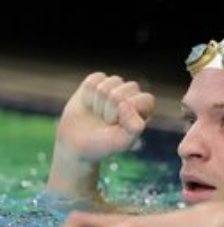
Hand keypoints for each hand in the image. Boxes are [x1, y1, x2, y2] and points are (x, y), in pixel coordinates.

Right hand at [46, 72, 154, 200]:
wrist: (76, 145)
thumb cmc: (103, 144)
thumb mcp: (123, 143)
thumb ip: (134, 127)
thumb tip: (125, 103)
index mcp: (144, 106)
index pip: (143, 100)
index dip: (127, 115)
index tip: (120, 127)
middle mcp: (132, 93)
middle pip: (119, 94)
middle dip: (109, 112)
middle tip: (106, 123)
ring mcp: (114, 85)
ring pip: (106, 86)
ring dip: (97, 104)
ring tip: (98, 114)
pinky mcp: (97, 81)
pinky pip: (93, 81)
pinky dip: (87, 95)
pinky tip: (89, 105)